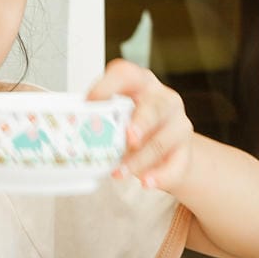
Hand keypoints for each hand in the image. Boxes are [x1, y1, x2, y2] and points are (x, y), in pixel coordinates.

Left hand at [86, 58, 194, 192]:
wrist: (166, 149)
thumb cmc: (133, 126)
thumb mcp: (117, 117)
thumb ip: (100, 122)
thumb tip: (72, 134)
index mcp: (140, 84)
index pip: (126, 74)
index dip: (107, 86)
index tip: (90, 102)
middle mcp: (163, 100)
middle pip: (155, 107)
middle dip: (141, 123)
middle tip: (128, 138)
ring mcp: (178, 124)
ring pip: (162, 141)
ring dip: (139, 160)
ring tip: (119, 173)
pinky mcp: (186, 150)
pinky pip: (177, 164)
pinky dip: (160, 176)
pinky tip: (146, 183)